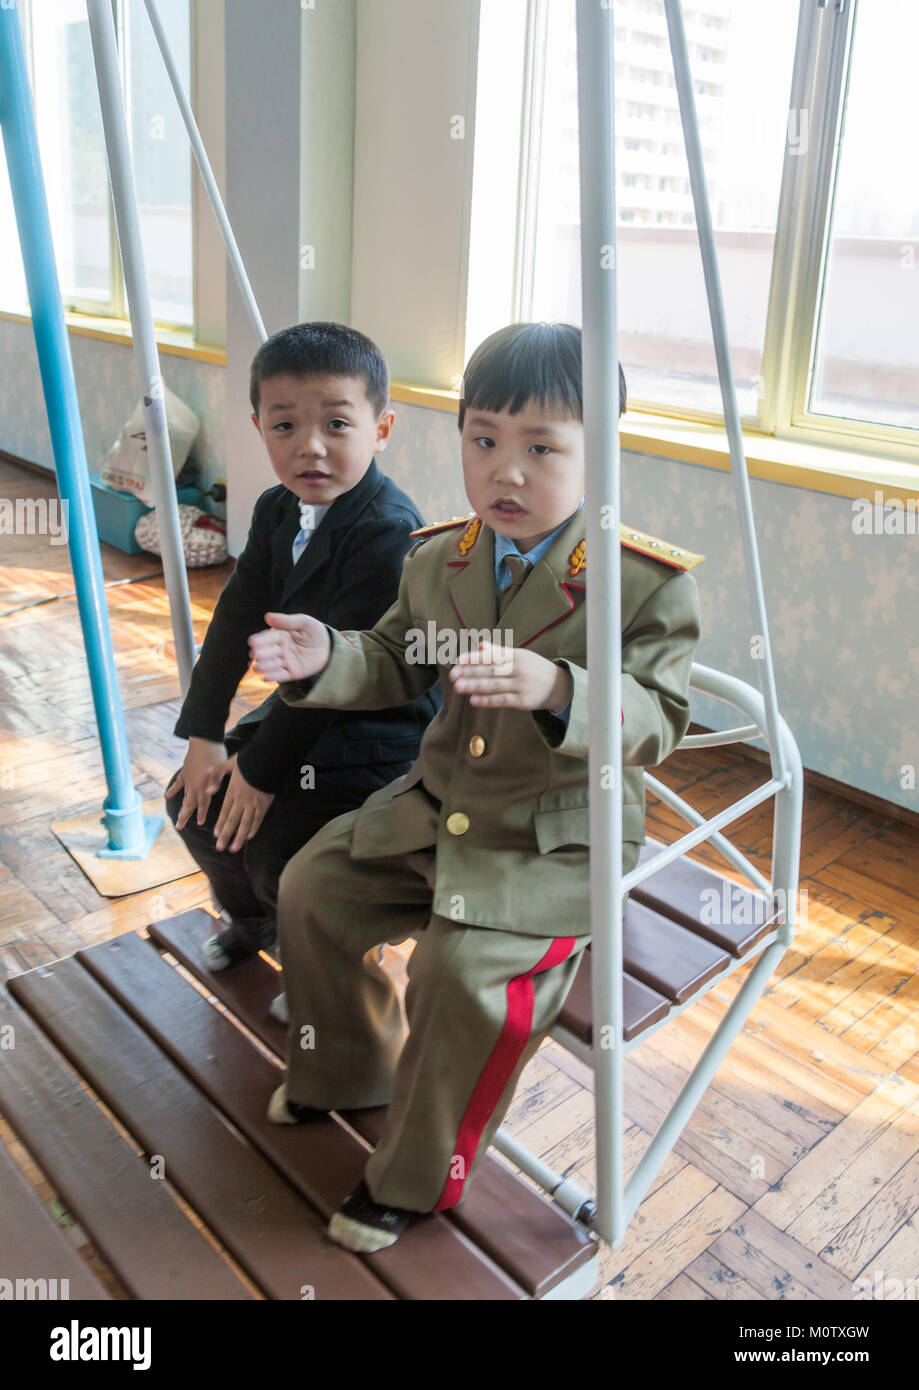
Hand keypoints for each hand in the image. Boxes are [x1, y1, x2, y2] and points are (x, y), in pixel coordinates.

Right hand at [165, 737, 227, 829]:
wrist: (204, 740)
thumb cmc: (215, 754)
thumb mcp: (219, 770)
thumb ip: (215, 784)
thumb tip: (209, 793)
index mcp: (203, 786)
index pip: (203, 804)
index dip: (202, 814)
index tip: (200, 823)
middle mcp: (193, 785)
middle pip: (189, 805)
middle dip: (184, 817)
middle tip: (179, 827)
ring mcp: (188, 779)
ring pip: (184, 797)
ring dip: (181, 808)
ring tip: (176, 818)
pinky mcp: (185, 772)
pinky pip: (178, 784)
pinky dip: (173, 791)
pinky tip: (167, 797)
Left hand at [213, 760, 275, 852]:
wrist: (267, 761)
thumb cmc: (249, 761)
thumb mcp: (231, 762)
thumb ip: (219, 769)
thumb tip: (207, 771)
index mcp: (233, 792)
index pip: (225, 811)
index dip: (220, 823)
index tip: (215, 835)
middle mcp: (242, 800)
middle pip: (233, 821)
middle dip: (226, 835)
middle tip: (220, 847)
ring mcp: (253, 804)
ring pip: (245, 823)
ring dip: (239, 837)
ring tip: (233, 848)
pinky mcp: (264, 804)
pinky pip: (258, 819)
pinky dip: (254, 828)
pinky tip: (249, 837)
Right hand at [248, 611, 331, 682]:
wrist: (329, 647)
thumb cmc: (315, 632)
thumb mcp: (304, 622)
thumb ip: (287, 621)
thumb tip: (268, 617)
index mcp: (280, 635)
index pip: (268, 638)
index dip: (260, 640)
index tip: (252, 642)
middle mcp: (280, 649)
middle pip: (268, 652)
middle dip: (261, 653)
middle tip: (255, 654)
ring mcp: (285, 661)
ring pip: (272, 665)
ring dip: (264, 666)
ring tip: (257, 667)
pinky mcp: (292, 673)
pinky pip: (281, 676)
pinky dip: (273, 677)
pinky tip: (266, 677)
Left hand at [449, 641, 571, 711]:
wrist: (558, 685)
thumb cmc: (533, 669)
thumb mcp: (519, 656)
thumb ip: (498, 652)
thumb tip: (479, 645)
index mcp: (516, 656)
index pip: (492, 656)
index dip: (474, 658)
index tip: (458, 661)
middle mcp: (519, 669)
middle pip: (491, 670)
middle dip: (471, 672)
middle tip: (453, 675)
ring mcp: (522, 685)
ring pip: (495, 685)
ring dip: (475, 686)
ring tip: (459, 687)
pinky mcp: (524, 701)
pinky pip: (502, 700)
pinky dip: (487, 700)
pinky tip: (473, 700)